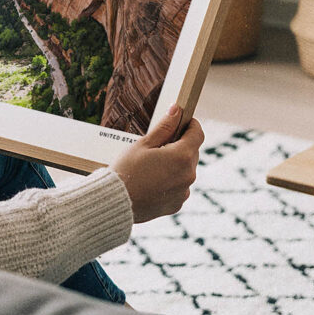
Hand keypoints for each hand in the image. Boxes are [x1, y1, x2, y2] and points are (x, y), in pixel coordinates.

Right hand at [110, 105, 203, 222]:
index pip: (197, 134)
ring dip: (175, 164)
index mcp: (182, 156)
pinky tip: (152, 181)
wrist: (116, 201)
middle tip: (158, 145)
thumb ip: (164, 127)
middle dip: (179, 145)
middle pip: (192, 152)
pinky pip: (179, 187)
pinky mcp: (177, 204)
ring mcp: (184, 191)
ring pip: (185, 170)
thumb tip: (176, 110)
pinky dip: (171, 181)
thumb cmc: (127, 169)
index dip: (191, 125)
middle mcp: (188, 175)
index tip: (182, 121)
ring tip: (151, 166)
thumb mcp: (144, 143)